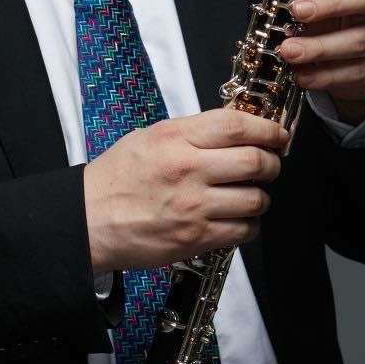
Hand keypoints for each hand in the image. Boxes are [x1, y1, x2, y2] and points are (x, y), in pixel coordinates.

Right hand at [83, 109, 288, 275]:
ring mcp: (193, 206)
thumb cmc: (115, 180)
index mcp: (175, 138)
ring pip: (255, 199)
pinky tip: (236, 218)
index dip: (268, 129)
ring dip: (260, 197)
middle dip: (272, 163)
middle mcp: (187, 169)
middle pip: (255, 161)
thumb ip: (192, 132)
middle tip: (269, 164)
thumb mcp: (149, 138)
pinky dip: (248, 225)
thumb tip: (235, 130)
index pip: (237, 125)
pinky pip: (243, 230)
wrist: (88, 222)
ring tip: (249, 195)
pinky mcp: (195, 237)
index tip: (276, 135)